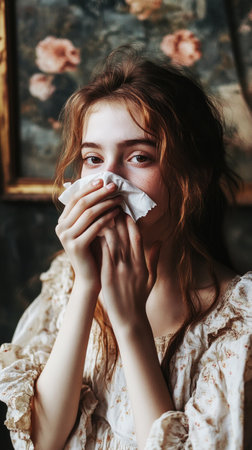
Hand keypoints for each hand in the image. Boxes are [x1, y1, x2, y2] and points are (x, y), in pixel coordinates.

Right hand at [55, 180, 121, 293]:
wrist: (91, 278)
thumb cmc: (94, 251)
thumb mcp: (89, 229)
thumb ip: (90, 213)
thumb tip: (101, 187)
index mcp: (62, 222)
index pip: (75, 198)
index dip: (90, 188)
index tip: (104, 180)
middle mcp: (60, 228)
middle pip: (82, 203)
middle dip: (99, 193)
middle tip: (114, 186)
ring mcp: (66, 237)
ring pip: (88, 213)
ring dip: (106, 204)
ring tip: (119, 199)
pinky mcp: (76, 246)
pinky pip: (95, 227)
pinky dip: (108, 218)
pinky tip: (118, 214)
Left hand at [99, 213, 160, 332]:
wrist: (130, 318)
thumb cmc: (139, 298)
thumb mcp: (151, 278)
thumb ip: (154, 258)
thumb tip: (159, 241)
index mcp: (142, 262)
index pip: (137, 236)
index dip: (130, 221)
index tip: (123, 209)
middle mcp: (132, 262)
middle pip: (124, 234)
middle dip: (116, 218)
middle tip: (107, 205)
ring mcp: (120, 268)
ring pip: (114, 240)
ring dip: (106, 225)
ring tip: (98, 214)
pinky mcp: (108, 274)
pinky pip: (103, 253)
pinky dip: (99, 240)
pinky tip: (92, 231)